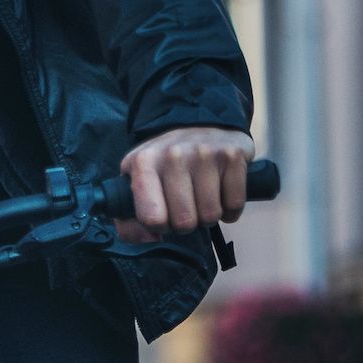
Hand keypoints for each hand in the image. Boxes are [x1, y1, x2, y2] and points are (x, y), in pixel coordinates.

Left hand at [115, 126, 253, 241]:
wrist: (200, 123)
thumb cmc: (166, 164)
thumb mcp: (136, 183)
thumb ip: (128, 221)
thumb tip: (150, 239)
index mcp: (143, 162)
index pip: (152, 218)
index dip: (160, 226)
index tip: (163, 214)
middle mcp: (173, 154)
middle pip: (185, 222)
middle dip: (187, 222)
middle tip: (186, 205)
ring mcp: (205, 152)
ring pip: (211, 216)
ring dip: (209, 215)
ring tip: (203, 197)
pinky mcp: (232, 155)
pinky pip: (234, 205)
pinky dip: (230, 208)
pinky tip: (221, 192)